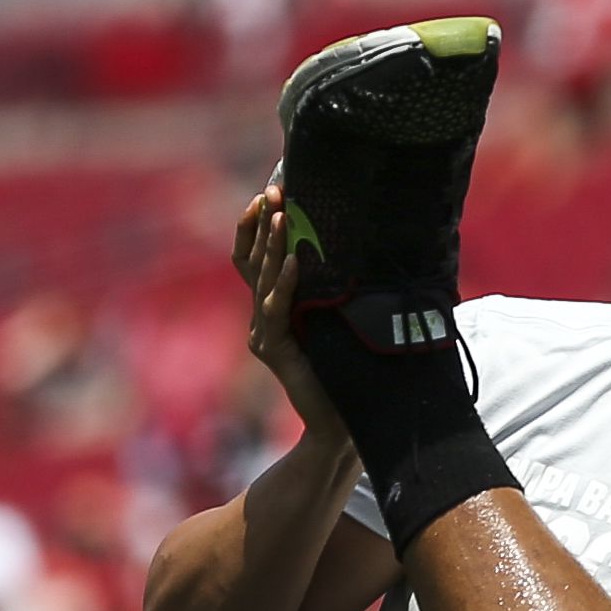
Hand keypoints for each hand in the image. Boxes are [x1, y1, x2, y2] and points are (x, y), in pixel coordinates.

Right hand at [232, 185, 343, 445]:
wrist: (345, 420)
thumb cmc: (349, 369)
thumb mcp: (341, 319)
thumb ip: (335, 289)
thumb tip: (359, 245)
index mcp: (274, 307)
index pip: (255, 258)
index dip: (257, 226)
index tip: (269, 192)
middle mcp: (262, 316)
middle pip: (251, 260)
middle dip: (260, 223)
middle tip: (272, 190)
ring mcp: (263, 333)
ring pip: (261, 279)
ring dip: (271, 244)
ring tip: (280, 214)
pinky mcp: (272, 349)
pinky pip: (275, 309)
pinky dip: (285, 283)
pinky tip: (295, 260)